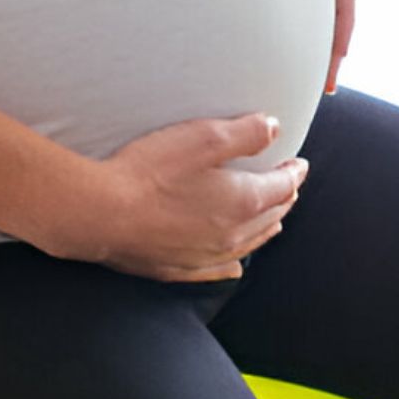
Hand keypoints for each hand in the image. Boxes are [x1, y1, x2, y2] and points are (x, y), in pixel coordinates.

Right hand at [42, 111, 309, 281]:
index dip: (294, 173)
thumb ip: (245, 132)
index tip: (298, 163)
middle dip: (283, 198)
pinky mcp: (179, 269)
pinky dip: (234, 261)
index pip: (283, 187)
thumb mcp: (203, 137)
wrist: (100, 213)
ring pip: (250, 243)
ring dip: (265, 226)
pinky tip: (235, 265)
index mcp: (244, 202)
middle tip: (287, 185)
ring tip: (272, 217)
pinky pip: (219, 269)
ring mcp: (206, 257)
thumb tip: (274, 128)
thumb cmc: (151, 172)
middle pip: (270, 216)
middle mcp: (232, 236)